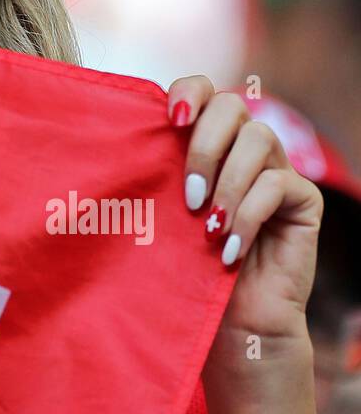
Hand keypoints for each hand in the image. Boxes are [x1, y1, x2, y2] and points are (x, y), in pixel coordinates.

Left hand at [167, 77, 320, 383]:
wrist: (229, 324)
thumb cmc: (184, 269)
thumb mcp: (160, 214)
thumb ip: (151, 174)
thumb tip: (111, 141)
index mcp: (206, 140)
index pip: (203, 89)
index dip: (189, 92)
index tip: (171, 119)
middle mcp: (243, 147)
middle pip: (232, 106)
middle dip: (204, 146)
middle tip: (187, 196)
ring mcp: (277, 170)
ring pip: (258, 139)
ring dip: (227, 182)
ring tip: (207, 225)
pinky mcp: (302, 200)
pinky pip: (278, 185)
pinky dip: (248, 215)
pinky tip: (228, 249)